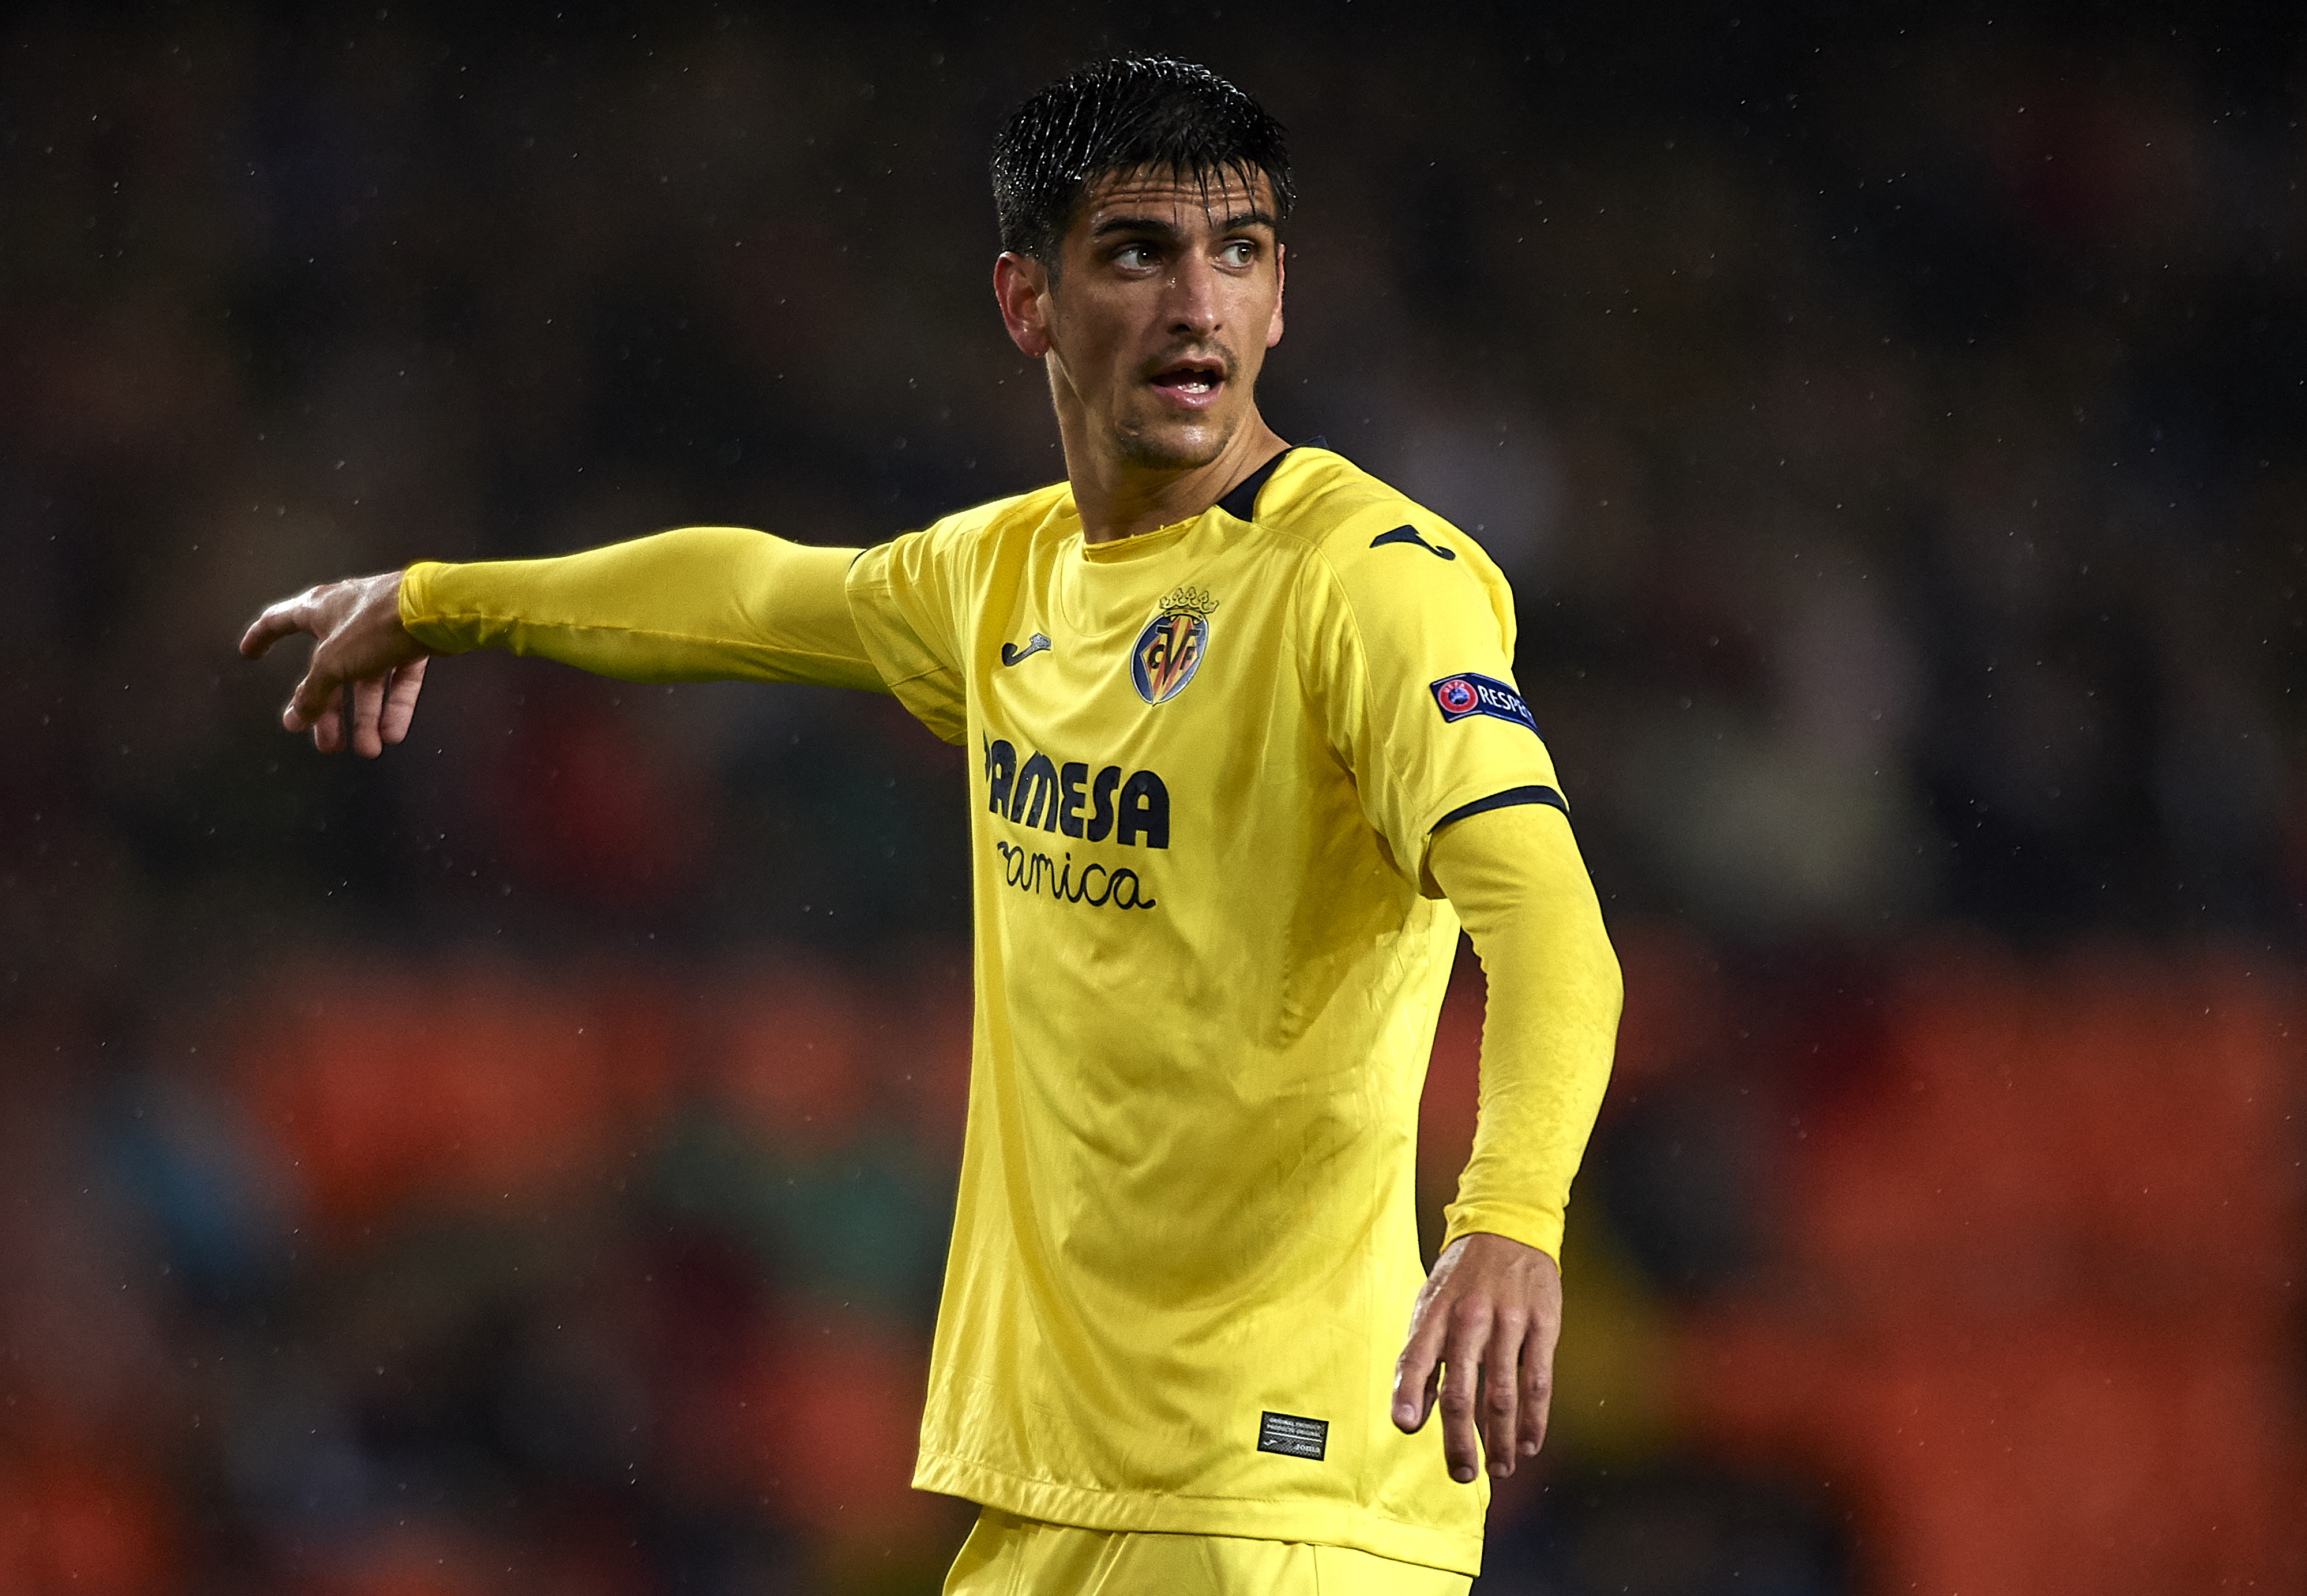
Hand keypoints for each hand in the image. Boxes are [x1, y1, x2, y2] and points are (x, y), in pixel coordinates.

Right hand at [239, 572, 430, 756]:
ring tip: (368, 749)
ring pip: (367, 681)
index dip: (261, 637)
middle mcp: (348, 618)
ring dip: (366, 718)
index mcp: (319, 610)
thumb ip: (313, 693)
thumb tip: (297, 717)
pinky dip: (395, 707)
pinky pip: (398, 680)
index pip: (279, 621)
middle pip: (330, 672)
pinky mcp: (412, 642)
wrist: (435, 610)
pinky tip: (392, 733)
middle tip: (327, 743)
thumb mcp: (332, 663)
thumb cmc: (376, 623)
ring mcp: (382, 631)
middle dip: (329, 712)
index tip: (250, 653)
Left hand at [1391, 1232, 1560, 1483]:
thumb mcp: (1431, 1303)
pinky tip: (1529, 1443)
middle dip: (1461, 1441)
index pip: (1415, 1359)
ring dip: (1501, 1440)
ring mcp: (1508, 1321)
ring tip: (1500, 1468)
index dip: (1409, 1395)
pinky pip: (1538, 1381)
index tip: (1406, 1427)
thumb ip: (1422, 1355)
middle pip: (1462, 1391)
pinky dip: (1535, 1419)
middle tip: (1462, 1475)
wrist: (1508, 1227)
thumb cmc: (1461, 1278)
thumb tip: (1416, 1414)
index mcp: (1434, 1313)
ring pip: (1503, 1395)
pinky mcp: (1542, 1325)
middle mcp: (1469, 1318)